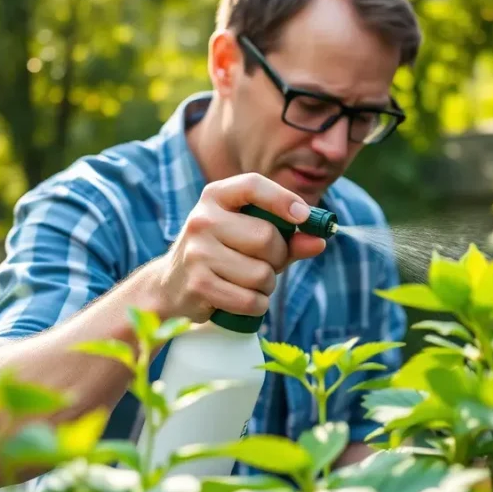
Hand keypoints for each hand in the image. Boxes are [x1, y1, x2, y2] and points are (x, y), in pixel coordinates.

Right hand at [155, 172, 326, 321]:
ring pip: (261, 274)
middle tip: (266, 264)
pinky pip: (250, 300)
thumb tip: (320, 241)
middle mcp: (203, 219)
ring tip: (249, 283)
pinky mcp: (198, 284)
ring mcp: (197, 252)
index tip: (304, 216)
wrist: (172, 284)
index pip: (253, 186)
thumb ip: (288, 237)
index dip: (283, 199)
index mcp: (216, 197)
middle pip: (267, 238)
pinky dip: (256, 305)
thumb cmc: (224, 254)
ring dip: (267, 286)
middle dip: (278, 257)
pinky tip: (241, 299)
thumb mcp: (252, 237)